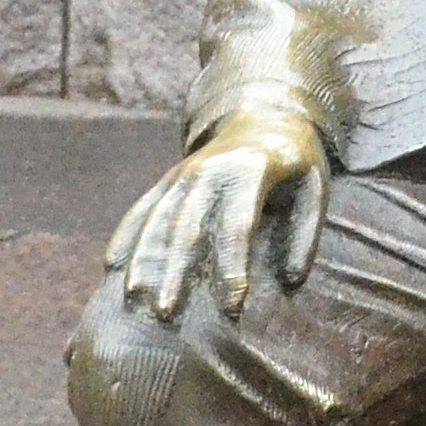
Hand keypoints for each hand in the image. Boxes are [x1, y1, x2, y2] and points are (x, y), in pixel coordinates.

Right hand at [106, 105, 330, 319]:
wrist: (264, 112)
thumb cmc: (295, 161)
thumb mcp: (314, 187)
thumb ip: (305, 233)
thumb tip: (291, 281)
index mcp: (249, 172)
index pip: (237, 225)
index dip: (233, 266)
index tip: (233, 306)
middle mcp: (208, 171)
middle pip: (186, 226)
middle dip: (174, 271)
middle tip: (166, 313)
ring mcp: (183, 174)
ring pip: (157, 218)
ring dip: (144, 259)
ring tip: (134, 298)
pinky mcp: (168, 179)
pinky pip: (142, 207)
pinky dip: (126, 234)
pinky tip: (111, 265)